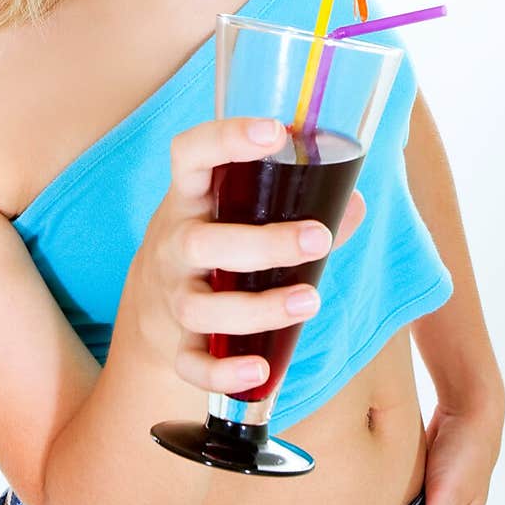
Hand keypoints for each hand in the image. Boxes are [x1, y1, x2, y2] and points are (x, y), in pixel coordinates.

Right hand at [132, 116, 366, 394]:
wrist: (150, 305)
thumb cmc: (213, 244)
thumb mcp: (236, 213)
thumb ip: (295, 207)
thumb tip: (353, 204)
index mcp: (190, 198)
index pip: (190, 154)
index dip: (225, 138)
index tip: (272, 131)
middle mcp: (174, 243)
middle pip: (200, 241)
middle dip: (263, 244)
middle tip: (318, 238)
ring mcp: (171, 295)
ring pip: (199, 306)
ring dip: (258, 308)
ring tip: (309, 301)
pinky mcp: (174, 344)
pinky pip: (192, 363)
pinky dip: (224, 373)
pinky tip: (262, 371)